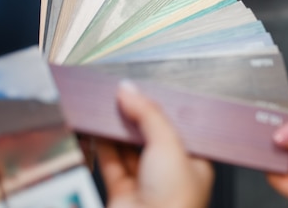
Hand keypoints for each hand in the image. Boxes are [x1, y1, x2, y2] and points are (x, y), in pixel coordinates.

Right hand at [96, 82, 213, 207]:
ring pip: (128, 146)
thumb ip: (149, 115)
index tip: (142, 91)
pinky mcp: (121, 191)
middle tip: (120, 95)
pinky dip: (101, 142)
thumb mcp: (169, 145)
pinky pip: (110, 160)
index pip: (175, 125)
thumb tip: (130, 91)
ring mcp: (145, 183)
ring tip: (103, 104)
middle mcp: (170, 173)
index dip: (158, 108)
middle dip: (134, 116)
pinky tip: (95, 126)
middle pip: (149, 134)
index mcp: (193, 161)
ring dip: (115, 127)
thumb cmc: (176, 203)